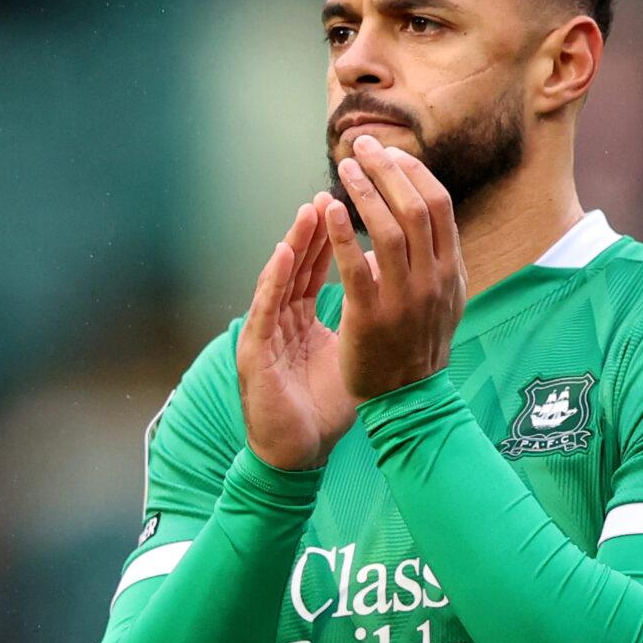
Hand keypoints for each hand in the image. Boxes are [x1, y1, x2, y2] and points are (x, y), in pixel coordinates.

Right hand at [238, 197, 357, 469]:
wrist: (292, 453)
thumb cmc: (319, 408)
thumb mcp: (344, 356)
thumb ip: (356, 321)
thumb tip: (388, 290)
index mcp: (301, 318)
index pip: (319, 267)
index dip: (337, 235)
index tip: (359, 204)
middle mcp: (282, 319)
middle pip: (299, 264)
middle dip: (317, 226)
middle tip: (335, 190)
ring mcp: (266, 333)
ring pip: (280, 278)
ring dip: (295, 241)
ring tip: (310, 208)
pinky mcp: (254, 352)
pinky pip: (266, 309)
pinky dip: (276, 279)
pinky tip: (285, 253)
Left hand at [323, 136, 467, 400]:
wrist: (409, 399)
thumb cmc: (419, 344)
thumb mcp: (444, 298)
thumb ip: (436, 259)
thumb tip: (416, 216)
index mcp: (451, 271)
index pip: (438, 204)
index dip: (413, 172)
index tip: (390, 153)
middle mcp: (433, 280)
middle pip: (415, 207)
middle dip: (387, 170)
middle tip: (361, 146)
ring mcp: (404, 299)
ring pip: (388, 230)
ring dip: (363, 192)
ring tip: (342, 170)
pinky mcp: (371, 317)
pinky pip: (356, 267)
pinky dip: (342, 233)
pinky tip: (328, 210)